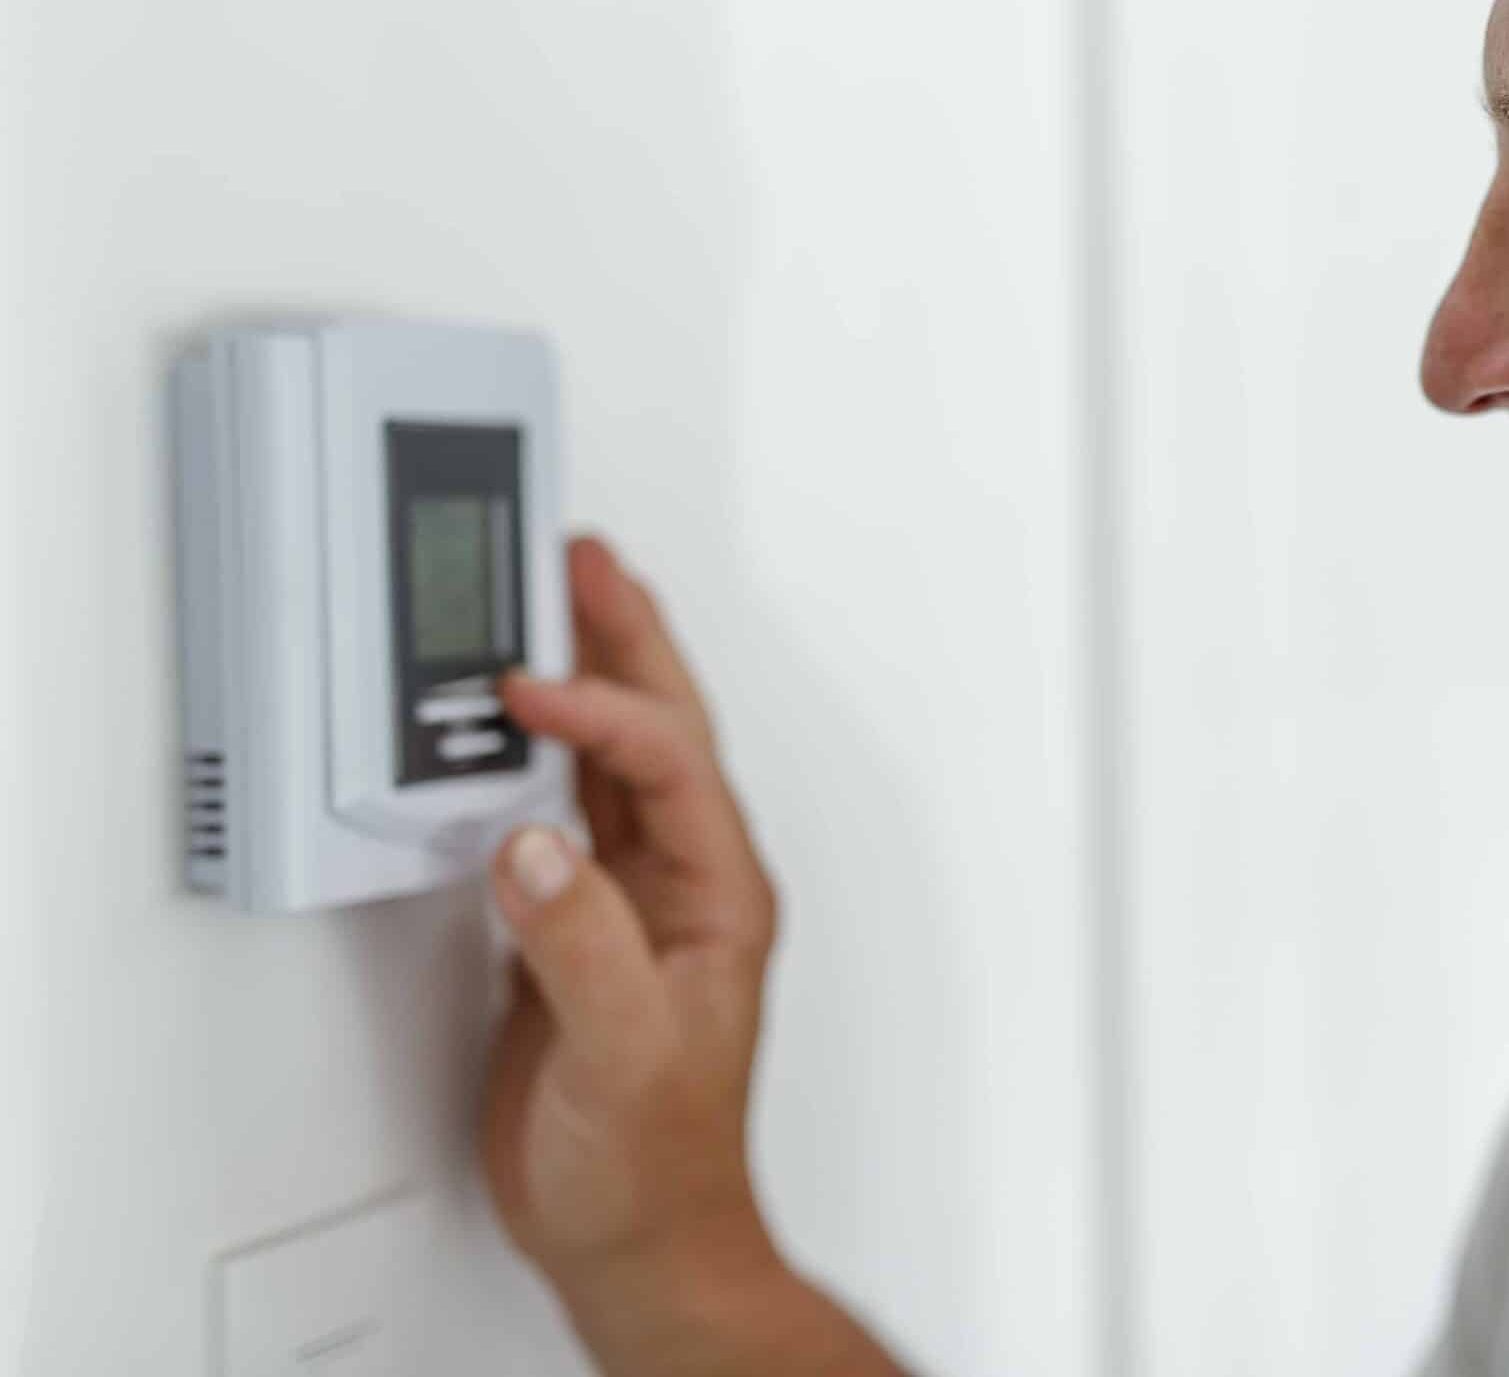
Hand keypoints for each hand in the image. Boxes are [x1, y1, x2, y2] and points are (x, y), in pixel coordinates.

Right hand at [481, 536, 784, 1313]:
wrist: (635, 1237)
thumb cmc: (656, 1161)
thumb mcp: (626, 1051)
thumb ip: (581, 945)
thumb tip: (534, 849)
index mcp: (718, 894)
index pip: (668, 765)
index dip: (604, 713)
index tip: (532, 686)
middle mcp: (683, 885)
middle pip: (660, 730)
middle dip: (625, 640)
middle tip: (584, 559)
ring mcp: (632, 902)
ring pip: (613, 760)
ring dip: (586, 681)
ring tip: (549, 606)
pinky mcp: (578, 930)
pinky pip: (561, 813)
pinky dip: (531, 759)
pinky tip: (502, 730)